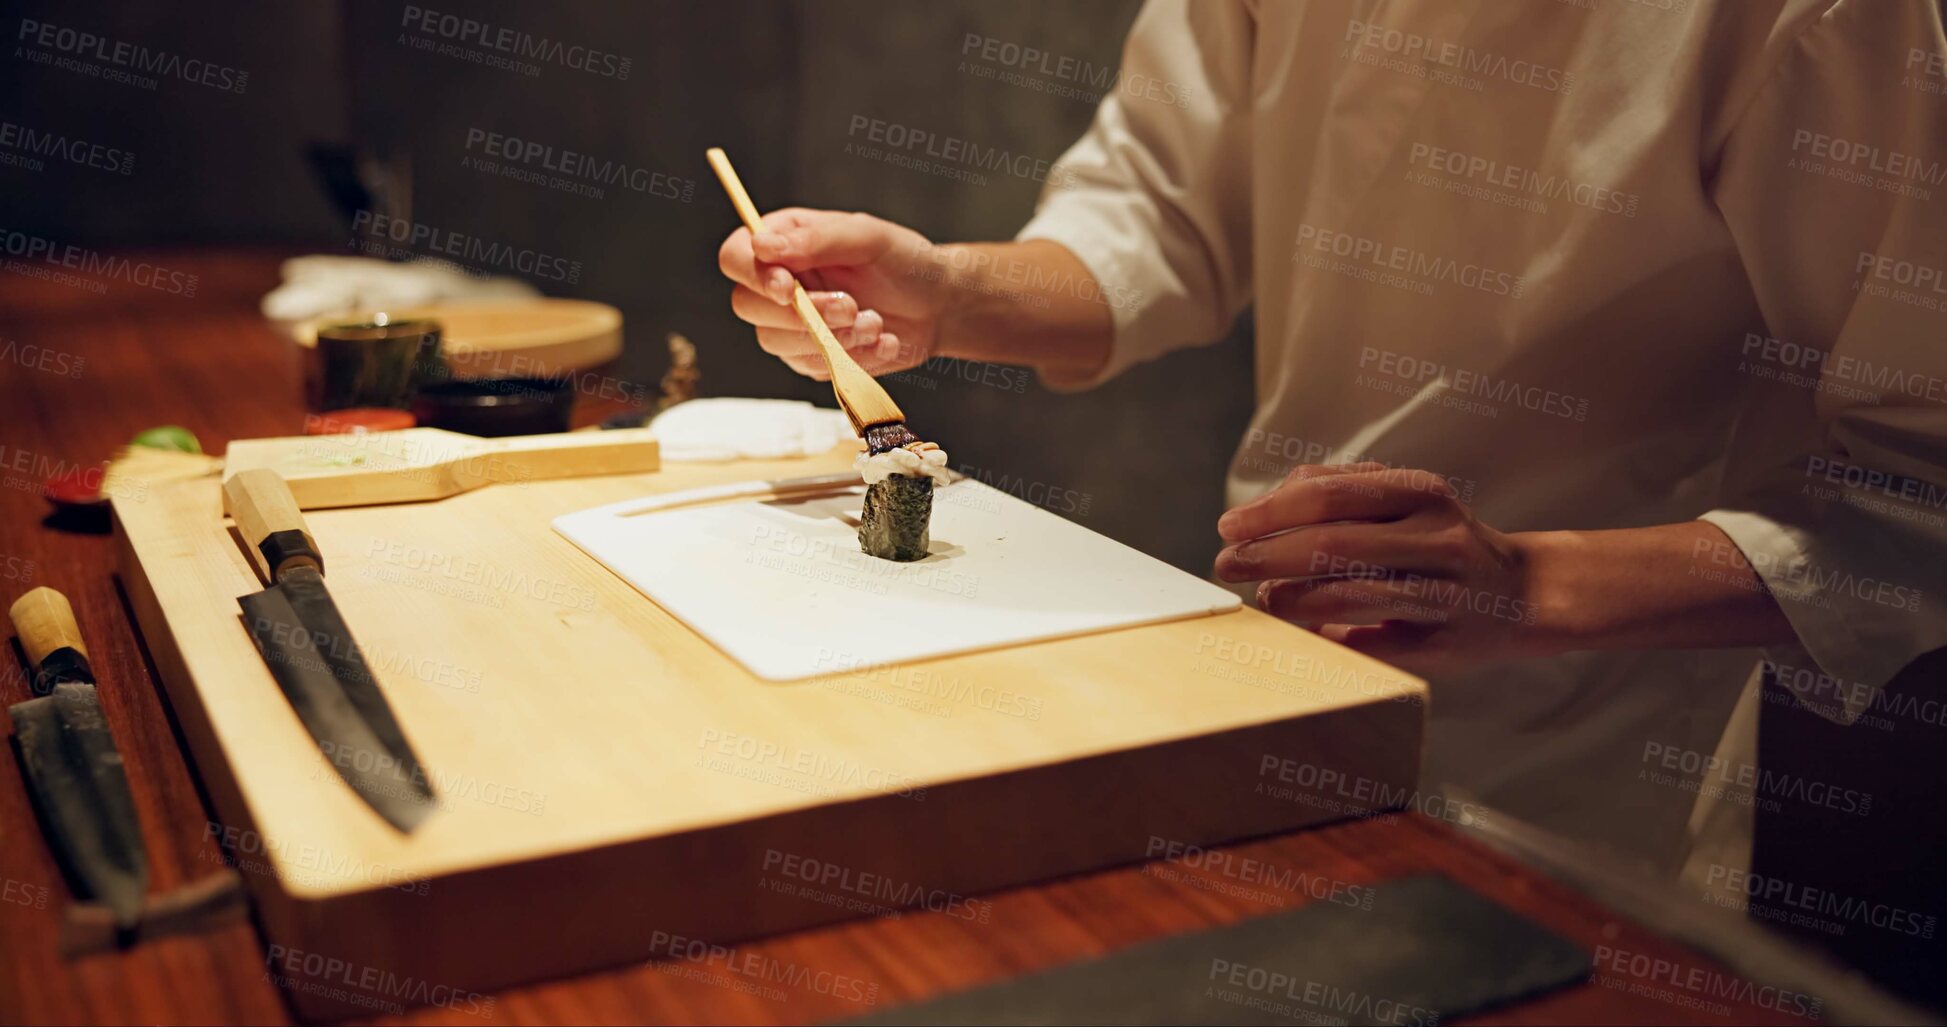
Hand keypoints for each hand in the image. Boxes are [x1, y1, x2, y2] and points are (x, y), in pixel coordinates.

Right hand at [717, 208, 945, 379]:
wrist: (937, 304)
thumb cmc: (903, 260)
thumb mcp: (868, 237)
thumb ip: (817, 240)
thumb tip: (762, 245)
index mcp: (784, 242)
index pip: (736, 258)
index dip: (754, 276)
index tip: (790, 288)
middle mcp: (779, 283)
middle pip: (747, 307)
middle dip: (801, 313)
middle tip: (851, 306)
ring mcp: (791, 325)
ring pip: (776, 343)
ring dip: (830, 338)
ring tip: (876, 322)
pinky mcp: (812, 358)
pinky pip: (814, 367)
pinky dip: (852, 357)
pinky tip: (884, 340)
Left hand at [1214, 463, 1548, 673]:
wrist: (1523, 593)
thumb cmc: (1440, 541)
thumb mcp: (1405, 499)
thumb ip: (1337, 491)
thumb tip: (1261, 510)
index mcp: (1422, 492)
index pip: (1328, 495)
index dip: (1269, 512)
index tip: (1227, 527)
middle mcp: (1438, 537)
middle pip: (1332, 544)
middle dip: (1267, 556)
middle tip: (1228, 565)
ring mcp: (1445, 593)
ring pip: (1347, 596)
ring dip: (1290, 600)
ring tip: (1265, 599)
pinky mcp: (1442, 644)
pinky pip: (1367, 642)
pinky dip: (1324, 637)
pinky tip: (1302, 632)